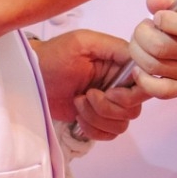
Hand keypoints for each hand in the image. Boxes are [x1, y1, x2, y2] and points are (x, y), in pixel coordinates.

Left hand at [31, 29, 145, 139]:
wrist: (32, 78)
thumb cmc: (53, 57)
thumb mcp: (83, 43)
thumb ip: (113, 47)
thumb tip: (138, 60)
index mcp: (119, 64)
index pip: (144, 84)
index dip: (131, 94)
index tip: (109, 91)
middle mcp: (118, 85)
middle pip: (134, 109)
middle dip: (108, 107)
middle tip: (87, 95)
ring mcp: (108, 104)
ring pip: (122, 124)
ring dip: (96, 117)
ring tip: (78, 102)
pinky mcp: (97, 120)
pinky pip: (109, 134)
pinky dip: (93, 129)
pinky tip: (78, 116)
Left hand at [127, 0, 176, 99]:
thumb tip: (152, 1)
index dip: (166, 20)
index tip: (158, 17)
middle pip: (160, 47)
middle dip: (141, 34)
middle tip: (144, 29)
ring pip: (154, 66)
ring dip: (138, 52)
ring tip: (142, 44)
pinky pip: (160, 91)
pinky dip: (143, 80)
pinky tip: (140, 68)